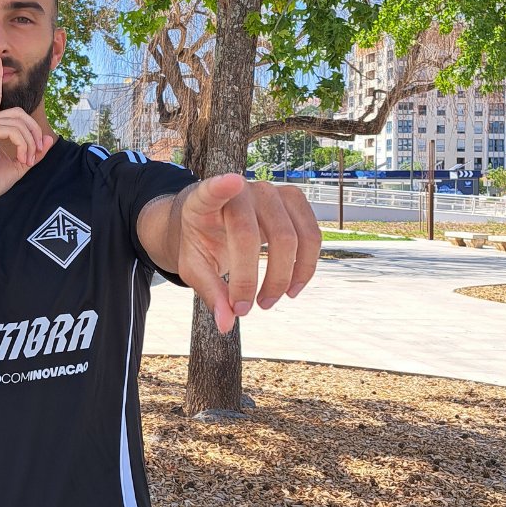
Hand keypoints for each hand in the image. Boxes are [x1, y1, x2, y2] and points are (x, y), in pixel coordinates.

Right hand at [0, 54, 54, 203]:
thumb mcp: (20, 165)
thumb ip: (34, 151)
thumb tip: (49, 139)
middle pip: (19, 113)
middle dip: (34, 131)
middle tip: (36, 153)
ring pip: (19, 122)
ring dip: (31, 142)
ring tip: (28, 160)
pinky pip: (14, 131)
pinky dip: (24, 145)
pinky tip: (22, 158)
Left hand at [174, 174, 320, 334]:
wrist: (215, 221)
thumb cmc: (200, 241)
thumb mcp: (194, 266)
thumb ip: (209, 291)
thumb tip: (226, 325)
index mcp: (204, 201)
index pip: (211, 190)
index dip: (221, 186)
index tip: (231, 181)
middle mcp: (240, 190)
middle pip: (252, 234)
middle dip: (250, 279)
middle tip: (244, 310)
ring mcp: (270, 191)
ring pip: (290, 236)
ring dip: (283, 277)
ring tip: (268, 303)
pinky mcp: (293, 200)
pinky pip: (311, 235)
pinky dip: (306, 266)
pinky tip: (292, 289)